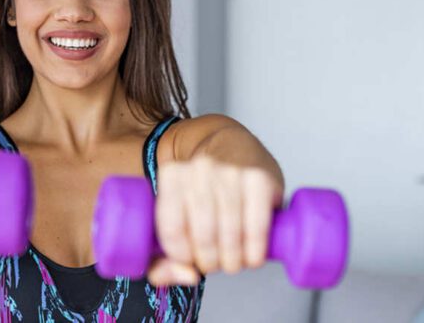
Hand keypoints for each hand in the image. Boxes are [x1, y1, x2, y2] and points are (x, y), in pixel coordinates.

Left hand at [148, 154, 283, 286]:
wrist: (233, 148)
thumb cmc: (202, 190)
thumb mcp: (176, 214)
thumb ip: (164, 255)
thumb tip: (185, 276)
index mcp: (171, 175)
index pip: (171, 228)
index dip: (181, 255)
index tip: (189, 261)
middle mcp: (199, 168)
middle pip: (202, 233)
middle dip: (210, 261)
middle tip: (215, 265)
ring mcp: (231, 171)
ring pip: (230, 231)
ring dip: (233, 259)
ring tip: (233, 263)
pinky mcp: (260, 178)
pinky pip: (256, 225)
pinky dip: (254, 249)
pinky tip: (252, 257)